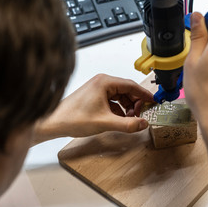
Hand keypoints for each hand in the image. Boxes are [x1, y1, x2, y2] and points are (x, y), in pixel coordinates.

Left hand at [33, 74, 153, 143]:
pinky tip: (119, 119)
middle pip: (127, 91)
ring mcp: (97, 89)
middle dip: (135, 104)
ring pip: (120, 96)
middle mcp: (102, 82)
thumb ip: (127, 124)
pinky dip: (118, 109)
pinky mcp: (94, 96)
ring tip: (129, 120)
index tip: (154, 102)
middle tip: (140, 116)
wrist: (54, 122)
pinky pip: (112, 101)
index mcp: (105, 82)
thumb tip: (144, 123)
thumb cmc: (74, 118)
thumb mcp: (105, 123)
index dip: (144, 95)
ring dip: (127, 108)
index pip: (132, 86)